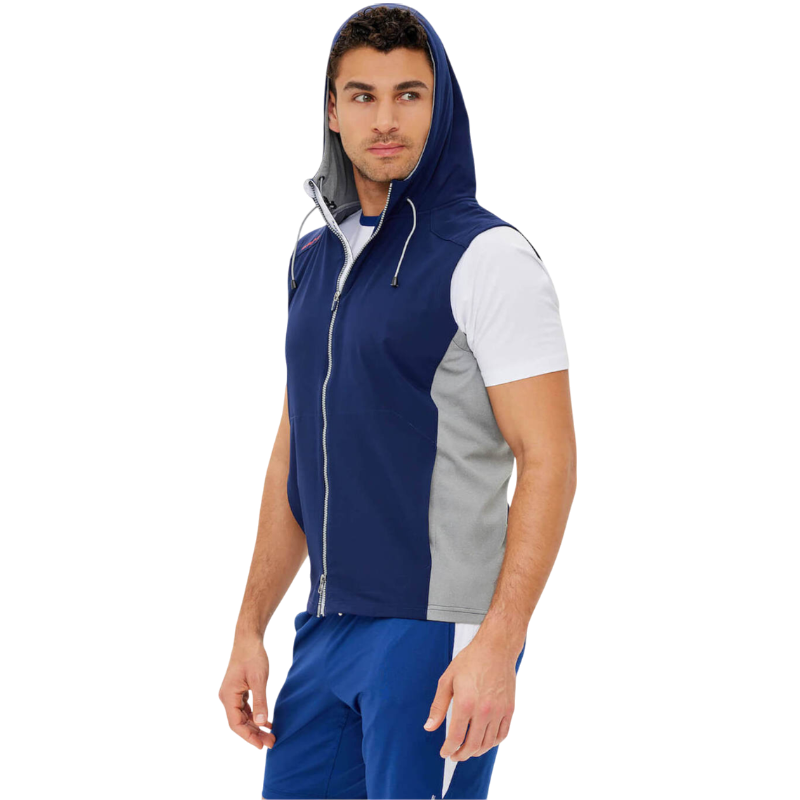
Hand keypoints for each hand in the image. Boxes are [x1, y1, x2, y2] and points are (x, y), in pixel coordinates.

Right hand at [219, 637, 275, 750]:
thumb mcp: (259, 680)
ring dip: (256, 726)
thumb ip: (260, 702)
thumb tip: (260, 723)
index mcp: (228, 696)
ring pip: (243, 716)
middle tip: (271, 742)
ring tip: (270, 735)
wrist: (249, 638)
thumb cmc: (252, 655)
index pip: (236, 724)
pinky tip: (266, 722)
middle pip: (240, 722)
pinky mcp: (239, 690)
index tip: (261, 745)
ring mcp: (232, 694)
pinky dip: (255, 715)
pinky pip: (245, 708)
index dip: (248, 737)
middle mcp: (227, 697)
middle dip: (254, 733)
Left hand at [423, 638, 517, 760]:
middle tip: (454, 756)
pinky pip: (502, 735)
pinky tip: (485, 742)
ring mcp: (499, 711)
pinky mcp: (509, 709)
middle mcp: (483, 710)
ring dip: (476, 751)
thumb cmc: (470, 661)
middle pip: (473, 745)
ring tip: (468, 750)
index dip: (448, 749)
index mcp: (465, 703)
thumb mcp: (447, 680)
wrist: (496, 648)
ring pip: (488, 743)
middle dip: (461, 755)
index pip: (456, 738)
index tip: (444, 753)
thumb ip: (438, 706)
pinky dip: (493, 743)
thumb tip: (429, 727)